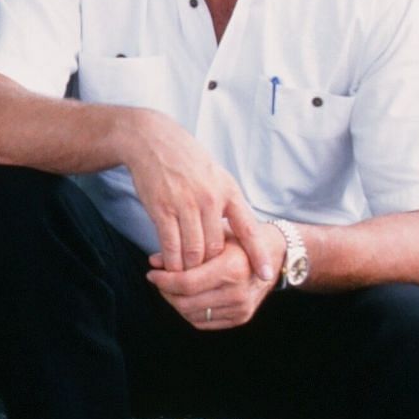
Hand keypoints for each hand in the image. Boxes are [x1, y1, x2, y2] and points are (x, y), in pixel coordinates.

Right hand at [121, 110, 276, 276]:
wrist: (153, 141)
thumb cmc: (186, 161)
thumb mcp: (216, 175)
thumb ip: (226, 203)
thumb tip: (238, 231)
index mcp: (228, 191)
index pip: (248, 229)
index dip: (258, 254)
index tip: (266, 274)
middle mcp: (210, 199)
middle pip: (216, 248)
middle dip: (211, 267)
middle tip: (206, 277)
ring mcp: (186, 204)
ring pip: (194, 251)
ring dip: (190, 269)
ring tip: (186, 276)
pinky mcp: (162, 209)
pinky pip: (171, 245)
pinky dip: (171, 261)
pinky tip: (169, 266)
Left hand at [147, 228, 285, 330]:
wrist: (274, 254)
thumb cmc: (240, 240)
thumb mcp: (214, 235)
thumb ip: (183, 248)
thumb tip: (153, 261)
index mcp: (232, 268)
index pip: (186, 283)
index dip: (164, 281)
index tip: (152, 273)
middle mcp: (238, 292)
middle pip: (186, 302)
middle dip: (166, 292)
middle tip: (159, 280)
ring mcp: (241, 308)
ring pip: (192, 315)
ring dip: (175, 303)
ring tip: (171, 288)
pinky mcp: (241, 318)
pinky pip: (203, 322)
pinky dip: (189, 312)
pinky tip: (186, 297)